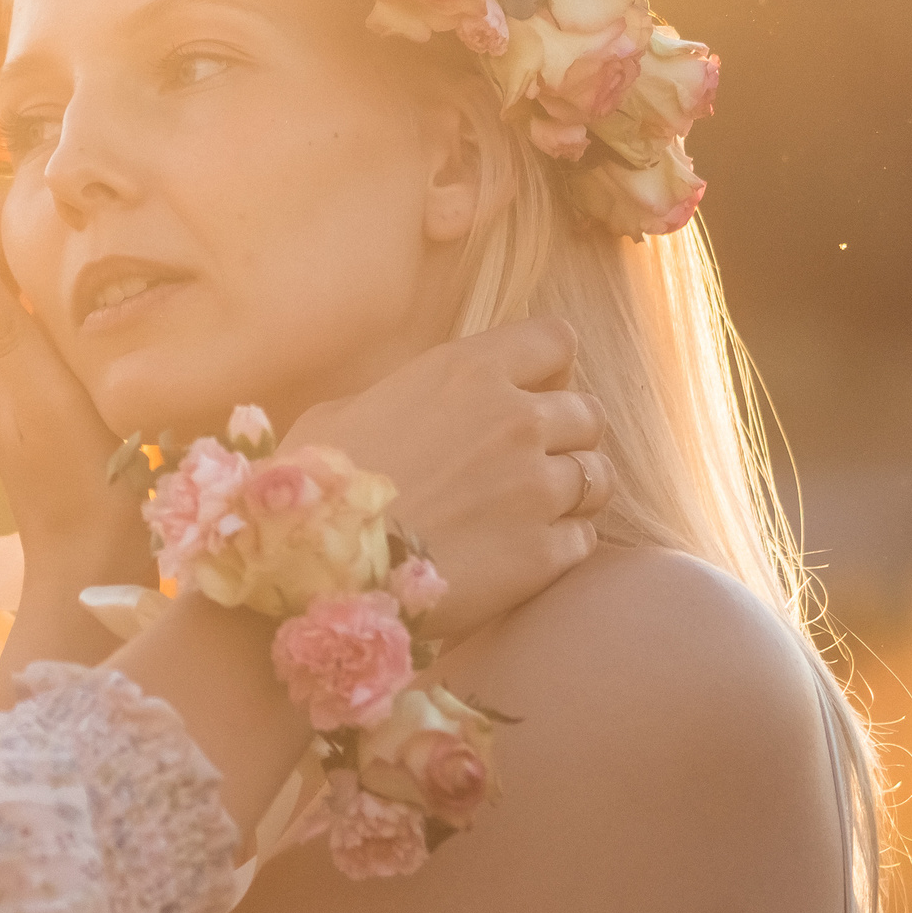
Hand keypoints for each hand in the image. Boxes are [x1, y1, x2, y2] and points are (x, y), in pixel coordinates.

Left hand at [0, 193, 153, 585]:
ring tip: (68, 194)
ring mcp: (22, 371)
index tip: (29, 154)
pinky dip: (60, 282)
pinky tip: (93, 268)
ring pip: (20, 287)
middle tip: (47, 157)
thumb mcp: (39, 400)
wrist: (93, 552)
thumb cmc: (75, 477)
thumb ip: (4, 337)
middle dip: (11, 210)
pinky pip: (46, 316)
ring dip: (35, 242)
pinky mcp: (49, 389)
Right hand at [281, 316, 606, 643]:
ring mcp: (536, 488)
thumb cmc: (314, 488)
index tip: (531, 390)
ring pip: (597, 476)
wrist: (321, 572)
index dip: (548, 366)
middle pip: (587, 412)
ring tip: (529, 510)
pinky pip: (583, 536)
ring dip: (572, 490)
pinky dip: (561, 542)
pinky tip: (518, 551)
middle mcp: (515, 421)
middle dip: (566, 435)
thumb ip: (396, 400)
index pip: (553, 340)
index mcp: (466, 372)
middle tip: (528, 462)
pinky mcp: (544, 553)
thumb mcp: (338, 415)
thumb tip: (407, 411)